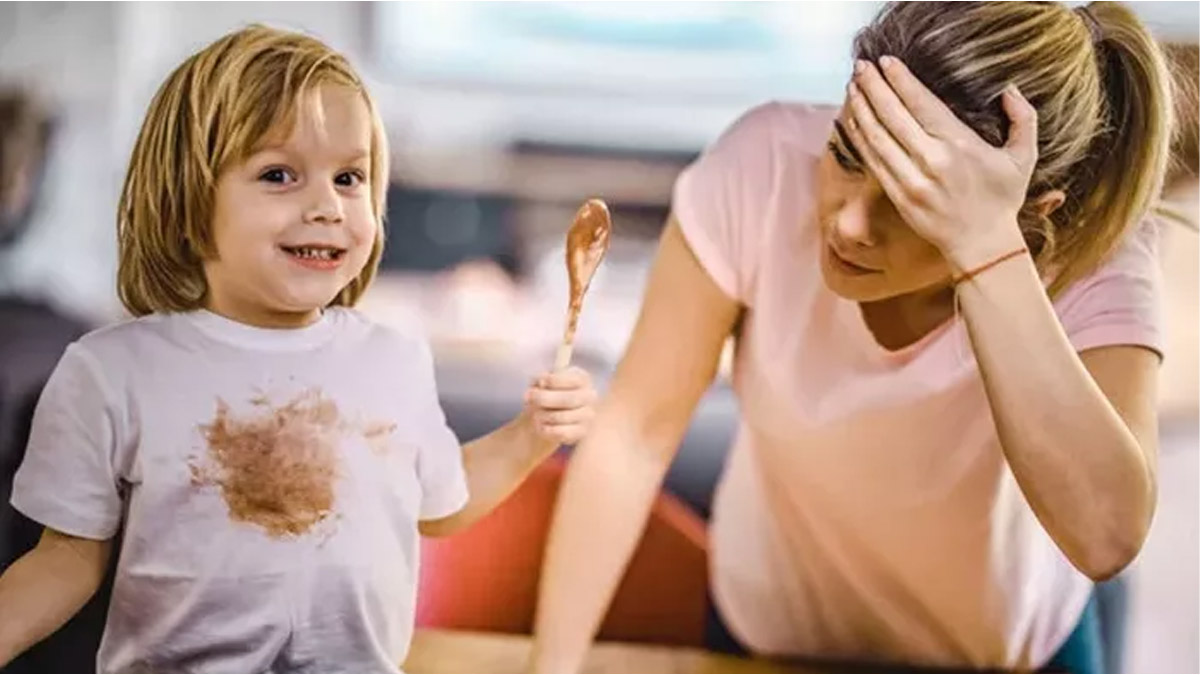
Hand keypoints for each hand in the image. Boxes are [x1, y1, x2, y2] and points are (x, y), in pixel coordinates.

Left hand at [522, 366, 596, 448]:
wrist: (551, 417)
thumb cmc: (548, 394)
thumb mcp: (542, 382)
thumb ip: (541, 379)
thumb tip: (541, 383)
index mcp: (582, 378)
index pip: (570, 378)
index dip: (551, 380)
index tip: (538, 383)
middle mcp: (589, 396)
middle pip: (568, 399)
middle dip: (543, 399)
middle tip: (528, 399)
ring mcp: (588, 415)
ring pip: (561, 417)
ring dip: (542, 415)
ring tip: (534, 414)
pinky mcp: (582, 432)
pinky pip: (562, 433)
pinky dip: (547, 430)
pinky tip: (541, 426)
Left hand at [844, 56, 1035, 269]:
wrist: (983, 246)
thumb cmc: (1002, 199)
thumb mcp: (1024, 157)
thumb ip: (1023, 119)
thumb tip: (1010, 89)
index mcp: (960, 146)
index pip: (922, 104)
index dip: (901, 81)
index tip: (886, 62)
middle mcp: (932, 161)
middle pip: (894, 116)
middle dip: (874, 88)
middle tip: (861, 66)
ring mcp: (911, 180)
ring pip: (878, 138)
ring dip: (862, 109)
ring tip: (852, 86)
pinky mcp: (898, 196)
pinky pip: (873, 161)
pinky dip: (860, 138)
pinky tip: (852, 120)